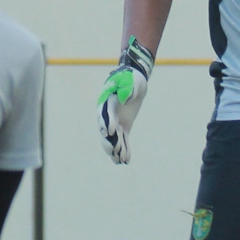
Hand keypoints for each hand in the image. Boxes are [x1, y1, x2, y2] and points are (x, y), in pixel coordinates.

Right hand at [95, 39, 154, 162]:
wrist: (135, 81)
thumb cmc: (132, 79)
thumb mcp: (132, 80)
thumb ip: (129, 88)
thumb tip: (125, 99)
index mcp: (108, 102)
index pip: (105, 114)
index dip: (106, 123)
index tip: (109, 132)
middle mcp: (108, 114)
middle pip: (105, 130)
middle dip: (108, 141)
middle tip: (113, 151)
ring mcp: (115, 121)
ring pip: (113, 138)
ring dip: (116, 150)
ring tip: (119, 160)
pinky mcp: (123, 126)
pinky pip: (123, 140)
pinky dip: (125, 150)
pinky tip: (126, 161)